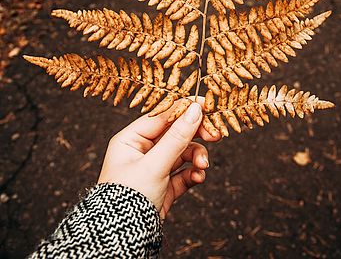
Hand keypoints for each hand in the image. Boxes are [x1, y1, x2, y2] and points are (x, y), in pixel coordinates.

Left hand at [98, 100, 220, 217]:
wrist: (120, 240)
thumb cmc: (127, 199)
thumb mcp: (154, 165)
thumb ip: (177, 137)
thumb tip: (195, 109)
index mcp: (131, 140)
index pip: (162, 117)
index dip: (184, 111)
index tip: (206, 105)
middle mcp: (141, 152)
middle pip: (175, 134)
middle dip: (195, 136)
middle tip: (216, 134)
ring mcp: (154, 169)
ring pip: (183, 154)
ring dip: (196, 157)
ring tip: (203, 166)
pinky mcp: (164, 187)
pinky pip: (184, 173)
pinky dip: (193, 173)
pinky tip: (198, 177)